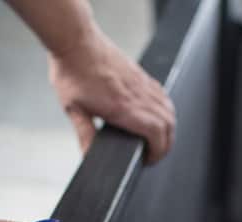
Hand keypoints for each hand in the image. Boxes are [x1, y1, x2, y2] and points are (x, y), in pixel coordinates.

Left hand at [49, 28, 175, 162]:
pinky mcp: (141, 76)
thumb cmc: (72, 71)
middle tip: (154, 154)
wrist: (76, 41)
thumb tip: (87, 158)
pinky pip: (163, 96)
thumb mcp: (73, 109)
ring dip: (168, 128)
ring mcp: (142, 84)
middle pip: (168, 124)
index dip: (158, 151)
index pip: (156, 133)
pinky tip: (155, 115)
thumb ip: (85, 135)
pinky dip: (165, 111)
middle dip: (166, 144)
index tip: (150, 159)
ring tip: (157, 139)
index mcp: (123, 107)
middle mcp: (138, 96)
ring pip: (169, 110)